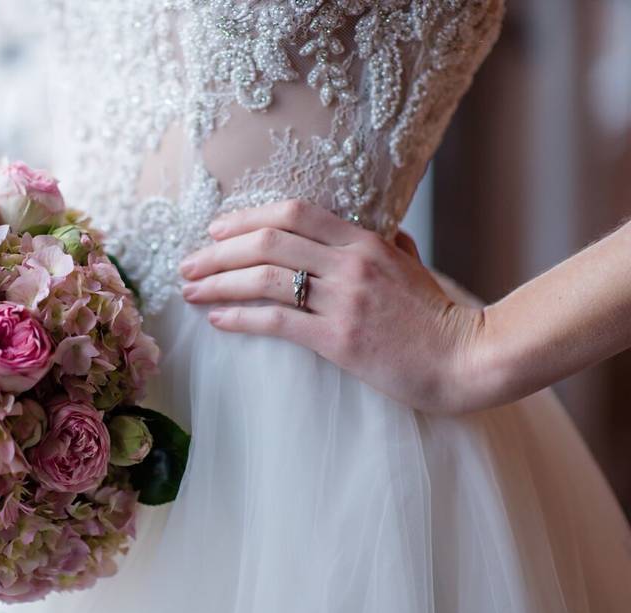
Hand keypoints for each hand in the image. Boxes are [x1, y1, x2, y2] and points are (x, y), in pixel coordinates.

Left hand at [179, 199, 488, 413]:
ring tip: (190, 291)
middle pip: (268, 241)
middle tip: (188, 263)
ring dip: (219, 283)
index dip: (247, 217)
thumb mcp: (414, 267)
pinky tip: (218, 320)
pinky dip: (240, 319)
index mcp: (365, 240)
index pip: (293, 212)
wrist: (467, 358)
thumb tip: (374, 230)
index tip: (216, 230)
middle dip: (218, 251)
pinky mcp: (339, 340)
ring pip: (265, 279)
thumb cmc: (438, 316)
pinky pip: (276, 322)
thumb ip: (388, 244)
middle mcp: (350, 263)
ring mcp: (344, 301)